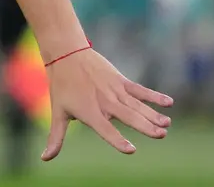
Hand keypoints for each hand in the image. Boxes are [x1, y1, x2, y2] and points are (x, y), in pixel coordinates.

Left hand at [42, 48, 172, 160]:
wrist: (66, 54)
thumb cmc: (62, 86)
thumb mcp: (58, 112)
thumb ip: (56, 137)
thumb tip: (45, 159)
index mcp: (89, 111)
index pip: (105, 129)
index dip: (117, 139)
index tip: (131, 149)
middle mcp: (104, 101)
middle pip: (127, 116)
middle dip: (145, 126)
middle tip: (161, 134)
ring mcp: (114, 90)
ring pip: (137, 105)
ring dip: (153, 114)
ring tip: (167, 124)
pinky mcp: (120, 80)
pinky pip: (139, 90)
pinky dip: (154, 96)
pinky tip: (169, 103)